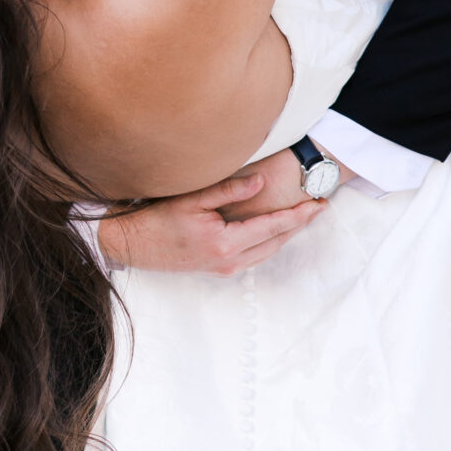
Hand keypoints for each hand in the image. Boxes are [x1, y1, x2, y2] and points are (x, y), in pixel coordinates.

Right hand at [98, 168, 324, 274]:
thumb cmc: (157, 220)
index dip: (298, 215)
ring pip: (267, 251)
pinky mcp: (217, 268)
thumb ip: (228, 190)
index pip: (273, 227)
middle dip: (299, 225)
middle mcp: (229, 260)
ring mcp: (224, 268)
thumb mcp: (192, 199)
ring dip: (287, 234)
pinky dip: (270, 242)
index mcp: (225, 243)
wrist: (130, 246)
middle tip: (320, 207)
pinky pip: (254, 255)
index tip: (319, 204)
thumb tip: (260, 182)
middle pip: (276, 242)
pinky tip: (276, 230)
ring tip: (304, 216)